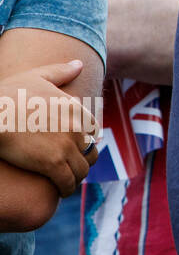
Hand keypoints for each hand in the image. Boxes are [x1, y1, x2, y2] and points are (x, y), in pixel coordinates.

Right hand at [0, 60, 99, 194]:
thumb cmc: (8, 94)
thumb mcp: (37, 76)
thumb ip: (61, 72)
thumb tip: (79, 64)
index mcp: (76, 109)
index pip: (93, 131)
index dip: (85, 141)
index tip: (77, 148)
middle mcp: (76, 127)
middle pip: (90, 152)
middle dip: (83, 161)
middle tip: (73, 169)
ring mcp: (66, 146)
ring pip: (82, 170)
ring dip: (76, 177)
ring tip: (68, 182)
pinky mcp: (53, 164)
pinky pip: (68, 182)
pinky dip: (67, 188)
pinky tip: (62, 190)